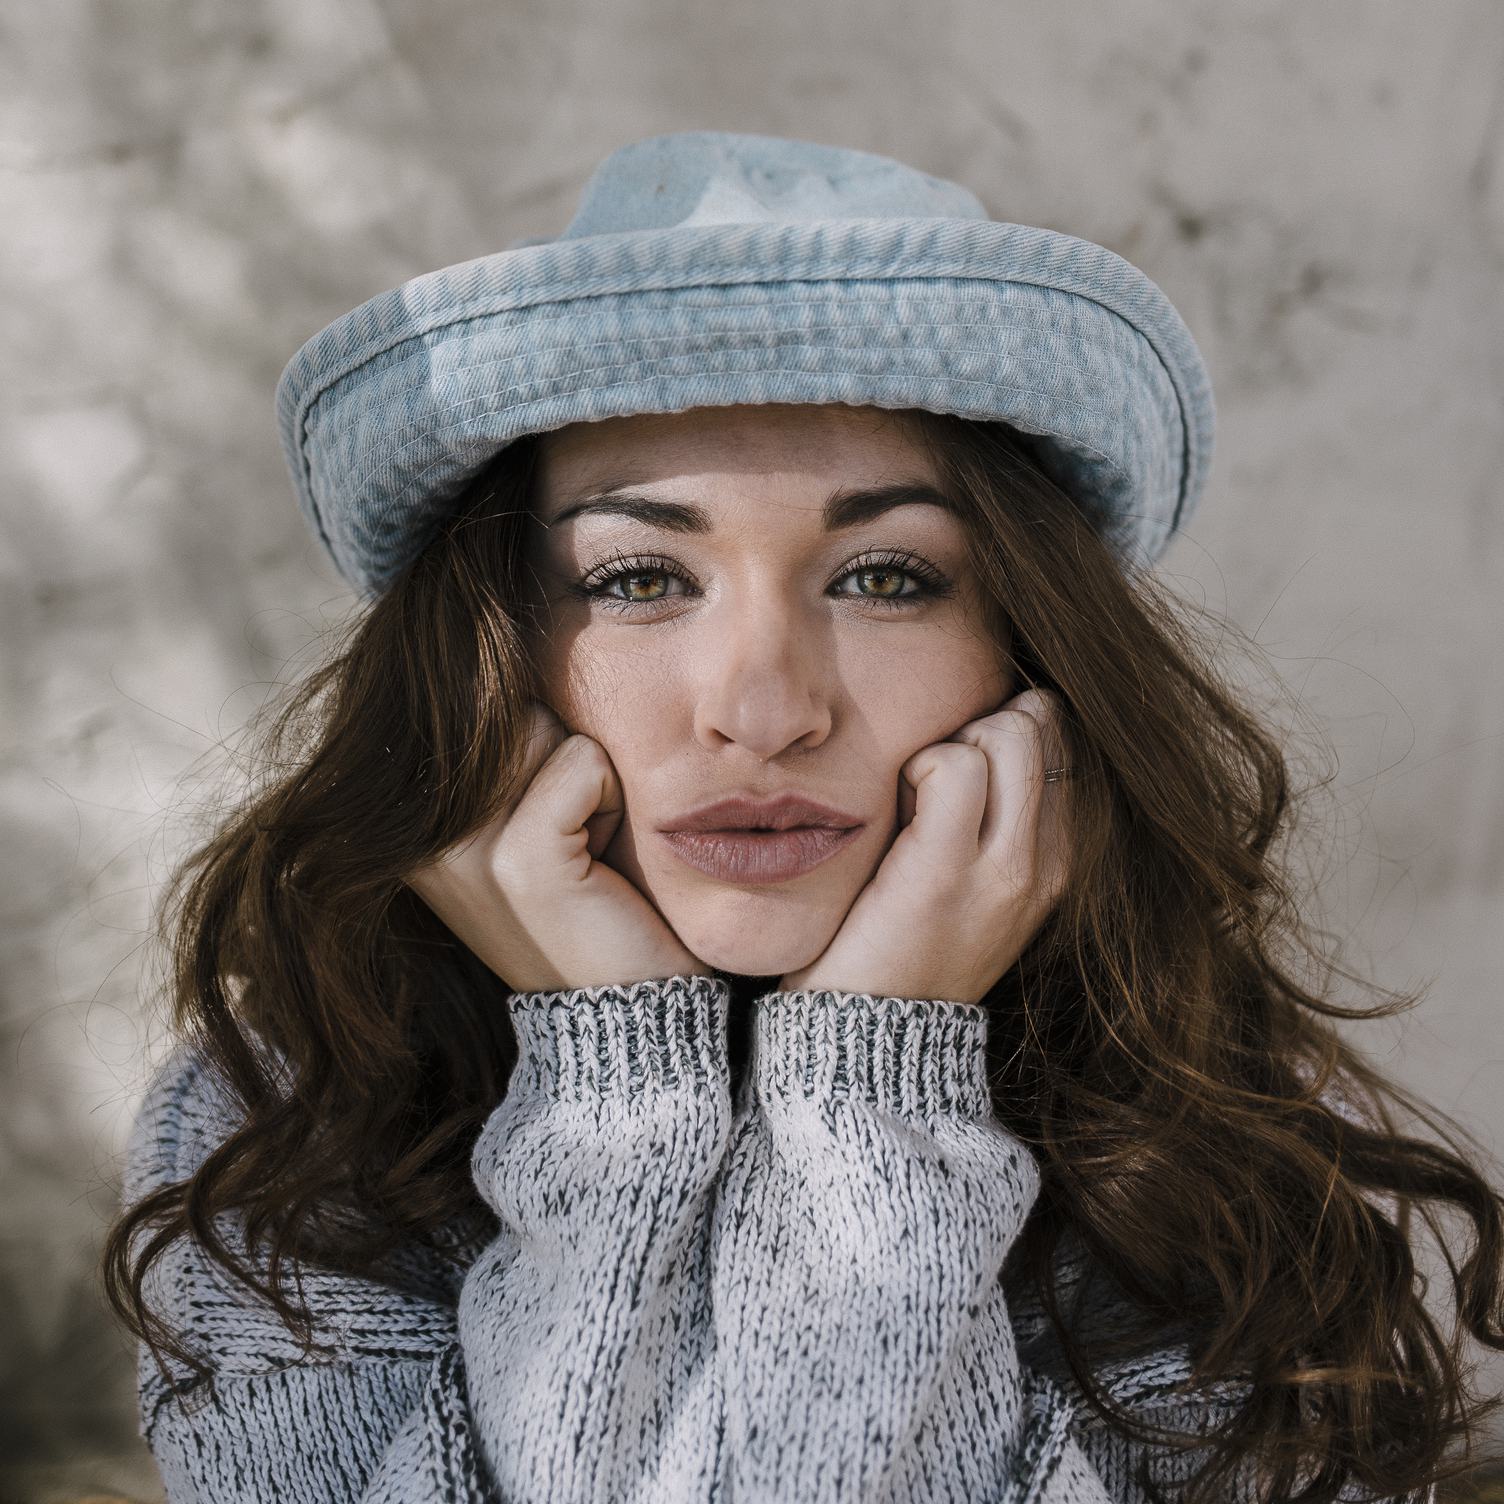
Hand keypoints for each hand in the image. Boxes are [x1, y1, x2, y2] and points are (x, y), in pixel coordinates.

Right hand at [404, 702, 710, 992]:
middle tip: (571, 838)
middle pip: (510, 709)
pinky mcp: (517, 864)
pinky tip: (599, 863)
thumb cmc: (589, 900)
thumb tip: (488, 642)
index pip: (471, 702)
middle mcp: (415, 836)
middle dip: (562, 754)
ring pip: (547, 728)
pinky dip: (608, 799)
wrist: (626, 1007)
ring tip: (582, 851)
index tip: (544, 823)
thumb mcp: (522, 814)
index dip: (535, 743)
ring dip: (589, 778)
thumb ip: (493, 745)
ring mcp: (459, 852)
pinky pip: (582, 763)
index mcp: (403, 822)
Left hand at [776, 688, 1073, 1004]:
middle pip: (1041, 723)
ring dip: (950, 744)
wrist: (873, 1035)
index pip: (1062, 743)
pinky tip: (898, 808)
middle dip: (981, 724)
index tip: (961, 769)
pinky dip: (919, 765)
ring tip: (919, 797)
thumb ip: (997, 820)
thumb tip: (985, 728)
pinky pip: (953, 765)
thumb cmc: (907, 947)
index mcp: (1056, 864)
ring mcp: (1005, 869)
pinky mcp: (948, 870)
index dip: (1004, 729)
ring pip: (1009, 734)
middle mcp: (1046, 864)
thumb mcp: (977, 886)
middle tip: (936, 776)